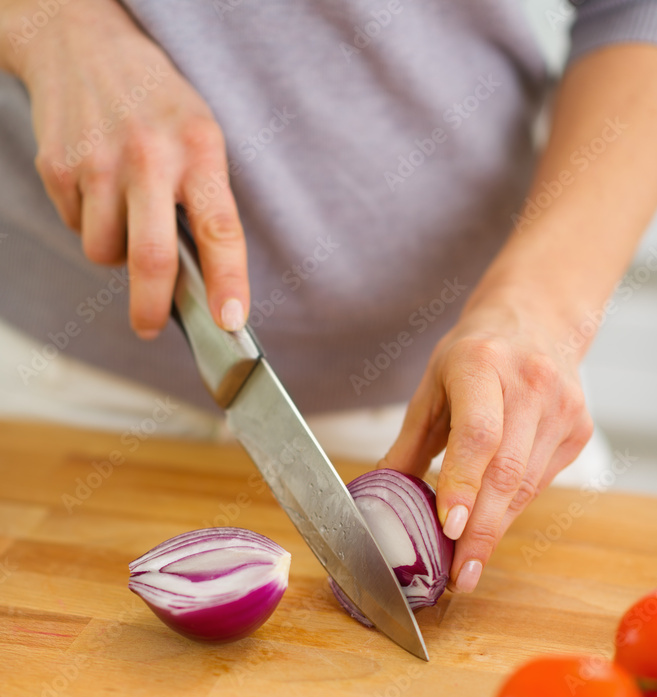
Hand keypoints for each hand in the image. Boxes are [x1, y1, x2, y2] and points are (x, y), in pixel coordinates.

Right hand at [2, 0, 247, 336]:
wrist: (79, 42)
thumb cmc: (155, 105)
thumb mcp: (198, 136)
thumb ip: (205, 202)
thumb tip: (203, 285)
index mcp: (198, 148)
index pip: (220, 228)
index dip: (228, 281)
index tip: (231, 320)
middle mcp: (149, 155)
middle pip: (152, 258)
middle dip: (152, 307)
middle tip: (151, 326)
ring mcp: (98, 162)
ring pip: (105, 252)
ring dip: (116, 254)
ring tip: (124, 212)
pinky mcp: (58, 167)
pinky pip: (76, 228)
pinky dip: (88, 224)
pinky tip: (96, 187)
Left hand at [381, 300, 593, 592]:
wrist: (538, 320)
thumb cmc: (474, 355)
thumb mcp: (431, 387)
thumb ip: (409, 443)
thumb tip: (377, 496)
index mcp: (482, 365)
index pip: (478, 434)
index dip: (463, 483)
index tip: (449, 527)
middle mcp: (530, 384)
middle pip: (506, 471)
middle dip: (481, 531)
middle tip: (459, 575)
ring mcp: (562, 407)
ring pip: (526, 486)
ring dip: (495, 530)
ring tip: (468, 566)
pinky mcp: (578, 429)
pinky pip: (540, 483)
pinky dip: (511, 510)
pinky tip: (490, 528)